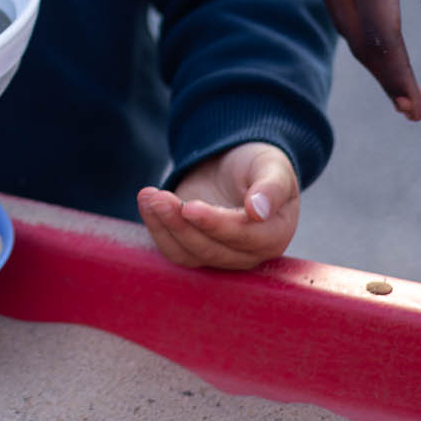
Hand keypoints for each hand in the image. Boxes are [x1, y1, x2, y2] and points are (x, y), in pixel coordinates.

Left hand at [136, 142, 298, 269]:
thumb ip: (271, 188)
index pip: (245, 238)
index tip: (189, 208)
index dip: (216, 225)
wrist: (236, 167)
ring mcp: (219, 254)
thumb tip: (259, 211)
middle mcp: (248, 253)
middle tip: (158, 197)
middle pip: (212, 250)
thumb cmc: (260, 166)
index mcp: (275, 235)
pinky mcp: (194, 247)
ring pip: (188, 254)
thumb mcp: (272, 167)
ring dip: (164, 228)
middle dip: (181, 225)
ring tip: (149, 197)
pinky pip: (173, 249)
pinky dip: (156, 228)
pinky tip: (146, 203)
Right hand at [305, 0, 420, 120]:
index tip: (417, 110)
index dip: (398, 78)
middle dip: (388, 76)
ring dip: (376, 58)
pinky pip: (343, 11)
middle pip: (359, 40)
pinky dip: (364, 33)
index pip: (380, 38)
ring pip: (348, 28)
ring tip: (405, 90)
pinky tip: (388, 57)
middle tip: (414, 108)